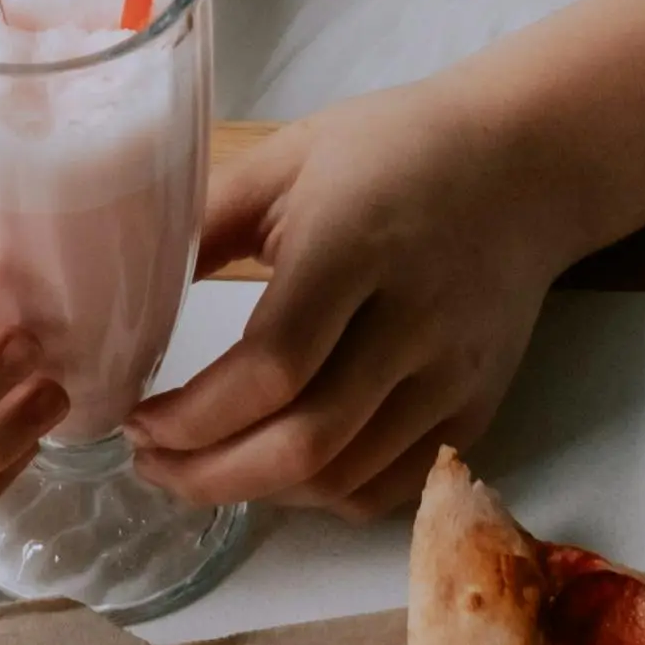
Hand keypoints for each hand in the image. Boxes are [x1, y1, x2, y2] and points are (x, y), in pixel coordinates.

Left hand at [131, 70, 586, 516]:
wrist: (527, 163)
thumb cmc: (393, 148)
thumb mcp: (287, 157)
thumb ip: (202, 223)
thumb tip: (117, 296)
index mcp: (355, 245)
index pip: (270, 368)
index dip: (190, 416)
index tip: (135, 415)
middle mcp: (413, 322)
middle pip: (304, 444)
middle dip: (205, 475)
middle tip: (148, 462)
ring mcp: (452, 374)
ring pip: (343, 480)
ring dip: (255, 493)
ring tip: (196, 468)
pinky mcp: (476, 407)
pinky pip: (390, 487)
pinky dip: (321, 497)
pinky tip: (275, 471)